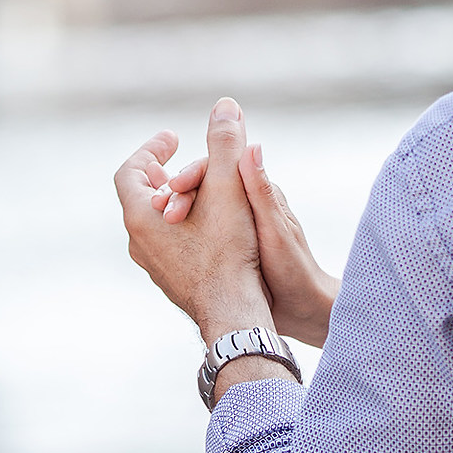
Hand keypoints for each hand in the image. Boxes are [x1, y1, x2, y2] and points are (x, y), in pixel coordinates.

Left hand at [114, 98, 274, 345]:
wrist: (234, 313)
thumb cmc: (228, 252)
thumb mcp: (228, 188)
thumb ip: (225, 144)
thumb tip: (226, 105)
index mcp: (140, 218)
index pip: (129, 172)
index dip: (150, 149)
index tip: (173, 139)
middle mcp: (138, 243)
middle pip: (141, 197)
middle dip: (164, 173)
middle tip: (184, 162)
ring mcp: (154, 266)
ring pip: (155, 223)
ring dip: (175, 201)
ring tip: (203, 191)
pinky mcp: (172, 281)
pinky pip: (168, 245)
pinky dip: (184, 226)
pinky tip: (212, 226)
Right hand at [157, 142, 338, 345]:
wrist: (299, 307)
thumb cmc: (292, 268)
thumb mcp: (274, 229)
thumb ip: (260, 190)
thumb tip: (252, 145)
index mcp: (256, 192)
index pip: (218, 170)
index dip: (193, 174)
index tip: (175, 185)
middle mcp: (241, 204)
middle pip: (201, 187)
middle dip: (177, 194)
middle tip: (158, 208)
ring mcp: (228, 226)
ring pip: (193, 209)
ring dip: (172, 212)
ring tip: (154, 222)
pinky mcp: (220, 247)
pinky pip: (191, 232)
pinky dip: (174, 232)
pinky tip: (158, 240)